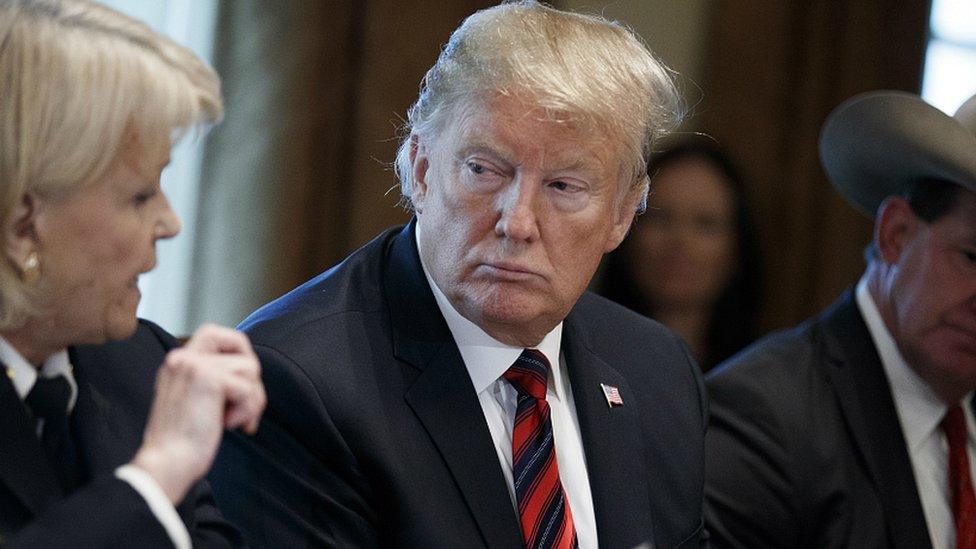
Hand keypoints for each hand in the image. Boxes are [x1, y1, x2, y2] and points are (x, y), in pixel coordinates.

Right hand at [132, 324, 266, 502]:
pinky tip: (228, 426)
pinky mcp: (208, 379)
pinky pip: (248, 388)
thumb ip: (213, 379)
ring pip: (250, 368)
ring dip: (252, 400)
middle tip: (248, 405)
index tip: (241, 382)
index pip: (215, 333)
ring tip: (236, 421)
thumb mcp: (196, 400)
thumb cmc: (183, 441)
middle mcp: (183, 357)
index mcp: (177, 362)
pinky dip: (247, 411)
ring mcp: (195, 365)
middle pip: (239, 342)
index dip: (238, 350)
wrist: (166, 464)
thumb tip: (250, 369)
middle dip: (252, 374)